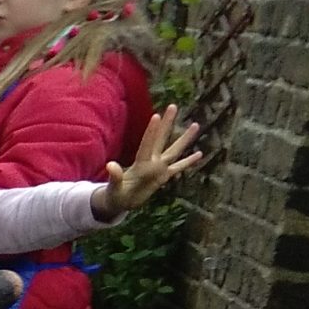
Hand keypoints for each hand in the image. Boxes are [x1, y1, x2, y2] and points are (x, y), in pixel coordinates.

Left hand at [92, 104, 202, 218]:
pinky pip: (179, 167)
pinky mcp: (163, 177)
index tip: (156, 115)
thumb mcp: (114, 188)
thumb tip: (109, 165)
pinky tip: (199, 153)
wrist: (120, 202)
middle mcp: (151, 162)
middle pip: (161, 139)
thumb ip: (115, 176)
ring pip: (175, 150)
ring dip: (185, 139)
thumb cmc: (115, 195)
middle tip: (173, 106)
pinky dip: (189, 161)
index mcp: (140, 164)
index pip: (147, 144)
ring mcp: (159, 168)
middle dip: (167, 123)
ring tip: (195, 125)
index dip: (151, 131)